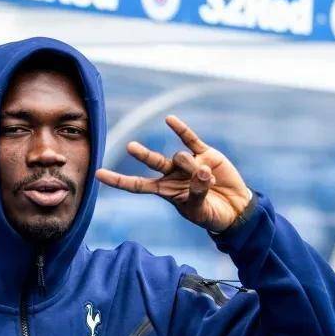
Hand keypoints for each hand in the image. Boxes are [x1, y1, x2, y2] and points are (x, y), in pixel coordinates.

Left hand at [95, 115, 251, 232]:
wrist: (236, 209)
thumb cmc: (212, 215)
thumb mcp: (201, 210)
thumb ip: (197, 193)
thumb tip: (200, 171)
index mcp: (165, 191)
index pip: (136, 185)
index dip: (118, 180)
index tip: (98, 174)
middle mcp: (172, 175)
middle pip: (152, 162)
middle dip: (142, 154)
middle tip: (130, 147)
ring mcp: (187, 163)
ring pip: (179, 157)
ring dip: (190, 166)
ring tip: (207, 178)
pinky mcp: (205, 155)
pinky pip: (189, 139)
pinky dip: (180, 130)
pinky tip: (169, 120)